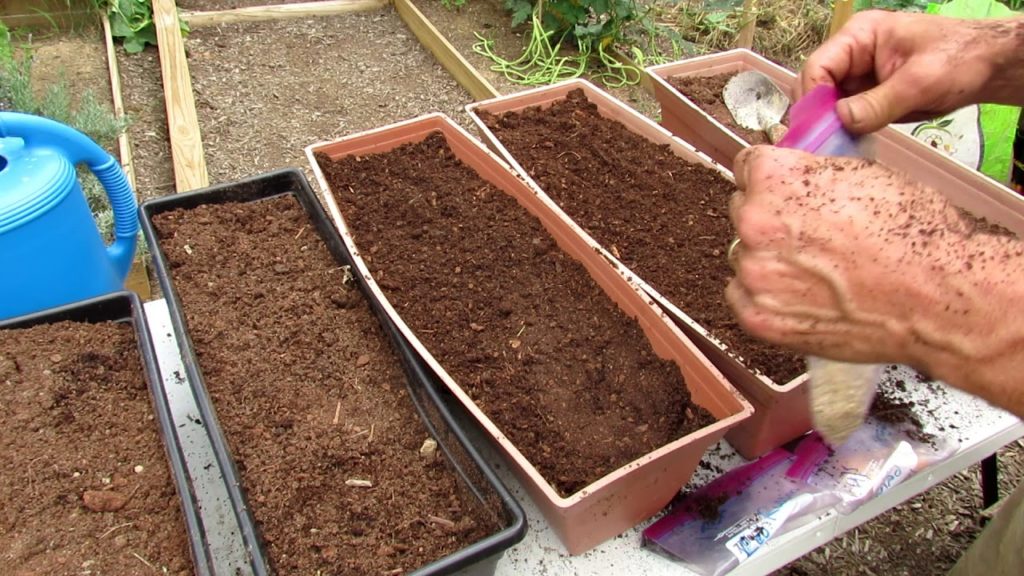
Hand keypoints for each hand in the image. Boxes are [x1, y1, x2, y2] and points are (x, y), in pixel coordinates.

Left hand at [728, 145, 1023, 418]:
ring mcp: (754, 274)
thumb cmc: (914, 233)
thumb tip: (792, 172)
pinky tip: (802, 296)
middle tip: (813, 234)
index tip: (787, 191)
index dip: (772, 178)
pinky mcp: (759, 317)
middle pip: (745, 211)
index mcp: (775, 177)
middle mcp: (754, 223)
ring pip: (746, 255)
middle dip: (772, 218)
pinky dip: (766, 296)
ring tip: (818, 270)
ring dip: (770, 259)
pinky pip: (742, 296)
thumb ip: (813, 172)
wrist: (939, 296)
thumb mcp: (865, 173)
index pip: (747, 166)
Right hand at [799, 11, 1023, 133]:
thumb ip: (877, 103)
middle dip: (819, 115)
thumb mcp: (919, 82)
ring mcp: (859, 77)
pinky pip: (846, 116)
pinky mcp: (869, 96)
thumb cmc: (960, 59)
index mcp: (859, 37)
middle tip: (826, 144)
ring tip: (837, 148)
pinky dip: (846, 132)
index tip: (819, 128)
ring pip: (828, 105)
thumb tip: (840, 122)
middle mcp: (852, 56)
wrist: (989, 66)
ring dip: (831, 127)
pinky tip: (851, 145)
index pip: (817, 67)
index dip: (813, 98)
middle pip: (816, 87)